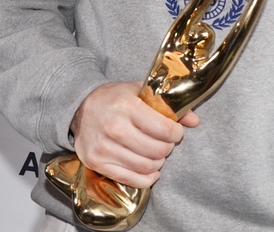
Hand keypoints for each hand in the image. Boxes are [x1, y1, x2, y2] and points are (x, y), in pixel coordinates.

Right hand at [70, 82, 198, 188]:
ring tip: (156, 154)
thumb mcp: (139, 92)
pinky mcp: (97, 163)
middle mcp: (114, 128)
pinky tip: (150, 171)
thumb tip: (194, 120)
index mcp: (126, 106)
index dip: (176, 133)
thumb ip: (167, 105)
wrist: (78, 108)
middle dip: (168, 148)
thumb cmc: (113, 99)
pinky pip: (131, 180)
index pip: (164, 130)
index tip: (176, 132)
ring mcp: (104, 147)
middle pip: (157, 151)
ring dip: (158, 163)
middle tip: (165, 143)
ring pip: (146, 167)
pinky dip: (146, 179)